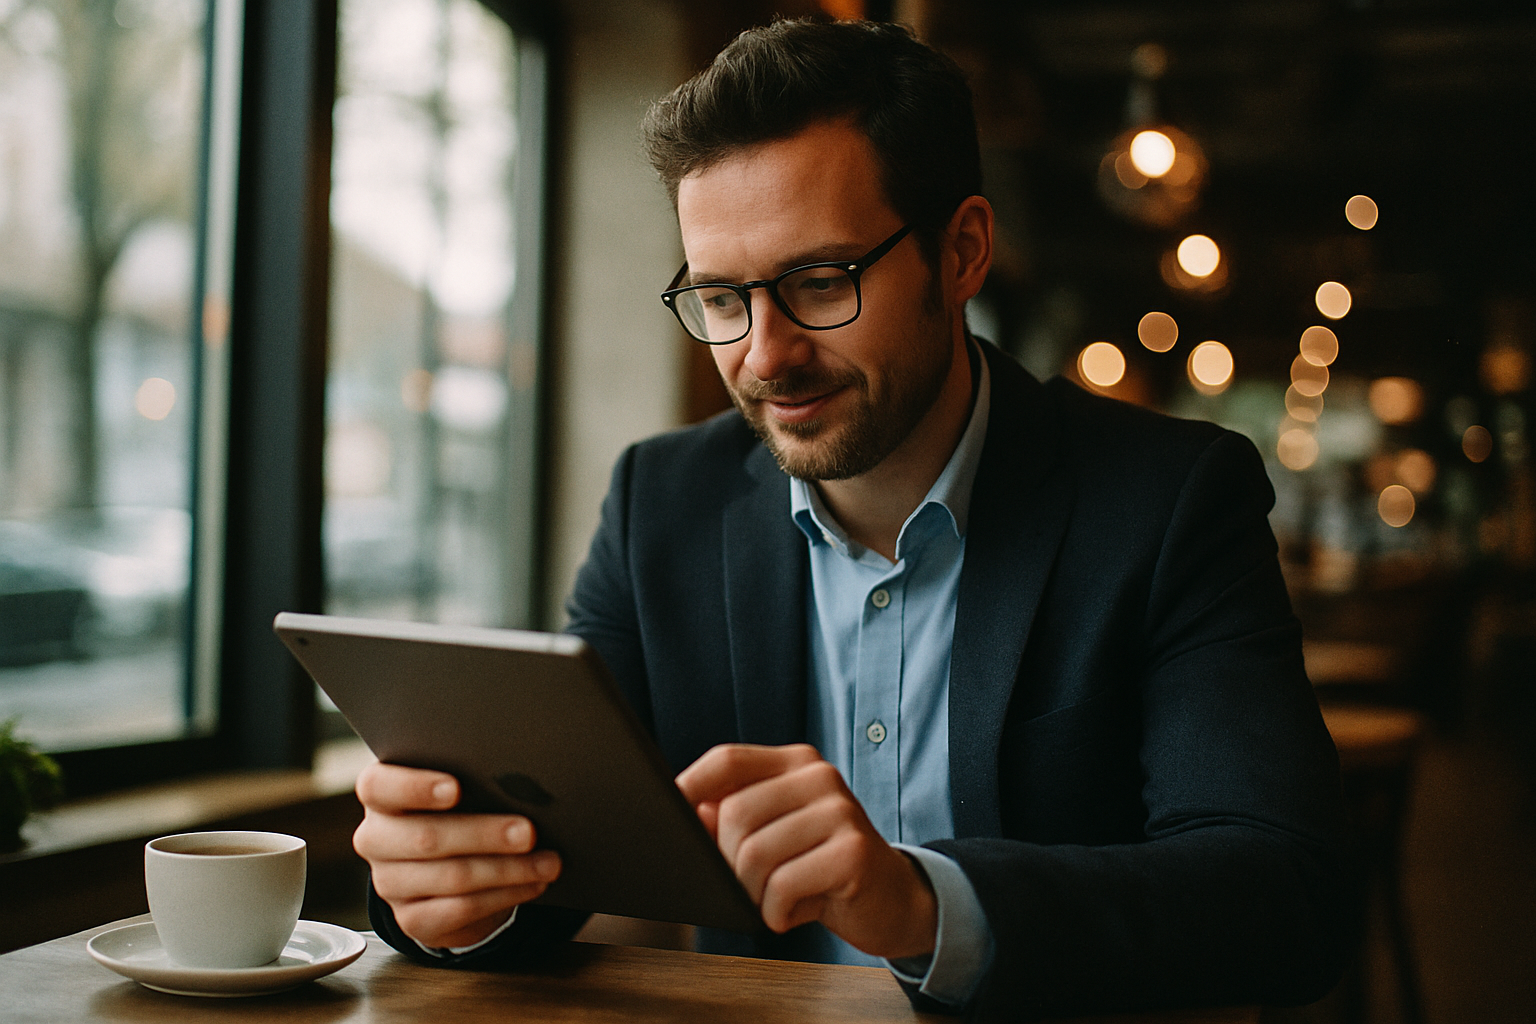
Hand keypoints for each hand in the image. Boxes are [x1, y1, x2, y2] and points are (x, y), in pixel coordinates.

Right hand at [353, 762, 561, 948]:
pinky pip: (461, 909)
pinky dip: (504, 895)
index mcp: (379, 794)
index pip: (379, 786)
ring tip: (548, 862)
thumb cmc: (460, 808)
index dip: (416, 787)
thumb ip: (474, 779)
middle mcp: (375, 839)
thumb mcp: (461, 787)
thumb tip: (521, 782)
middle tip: (529, 832)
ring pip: (451, 877)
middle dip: (484, 834)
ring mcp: (390, 883)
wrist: (450, 867)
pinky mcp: (411, 920)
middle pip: (426, 836)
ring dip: (508, 870)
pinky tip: (533, 884)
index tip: (455, 788)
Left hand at [676, 743, 936, 959]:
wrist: (894, 900)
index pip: (726, 760)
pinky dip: (776, 913)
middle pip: (732, 814)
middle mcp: (819, 776)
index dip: (688, 788)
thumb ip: (732, 817)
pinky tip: (795, 912)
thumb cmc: (822, 867)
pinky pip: (782, 886)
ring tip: (774, 901)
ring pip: (752, 854)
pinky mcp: (853, 851)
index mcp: (795, 762)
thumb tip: (686, 814)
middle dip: (726, 864)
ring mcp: (840, 810)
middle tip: (748, 887)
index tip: (666, 818)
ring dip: (751, 895)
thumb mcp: (775, 835)